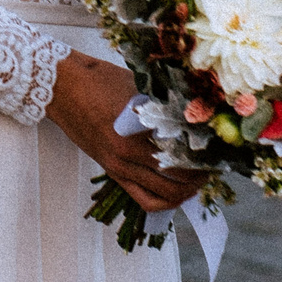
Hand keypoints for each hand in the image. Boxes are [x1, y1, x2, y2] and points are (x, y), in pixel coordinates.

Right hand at [44, 53, 209, 213]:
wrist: (63, 86)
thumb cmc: (99, 80)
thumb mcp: (140, 87)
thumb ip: (166, 105)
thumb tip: (198, 114)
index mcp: (135, 133)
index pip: (181, 157)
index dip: (204, 158)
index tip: (218, 151)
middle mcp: (127, 157)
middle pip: (176, 181)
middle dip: (200, 178)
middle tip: (213, 166)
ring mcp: (118, 168)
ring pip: (162, 196)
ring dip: (185, 192)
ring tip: (199, 179)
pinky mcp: (112, 171)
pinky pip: (143, 199)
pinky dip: (164, 201)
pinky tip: (176, 192)